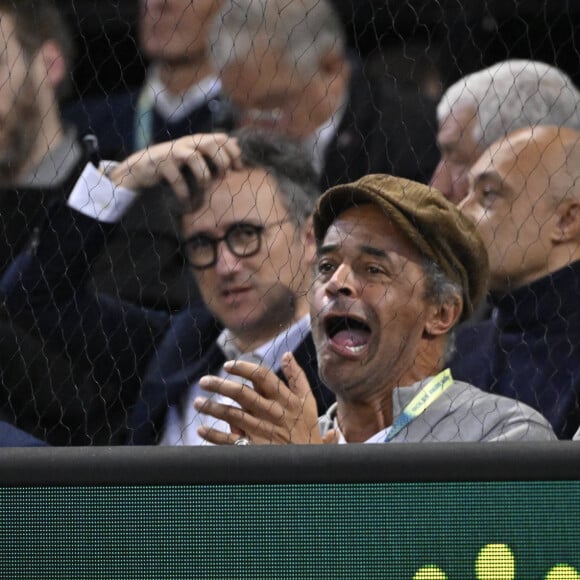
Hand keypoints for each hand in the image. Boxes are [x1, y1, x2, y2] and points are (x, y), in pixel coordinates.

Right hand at [107, 133, 242, 203]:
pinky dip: (184, 193)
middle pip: (210, 143)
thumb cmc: (174, 165)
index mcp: (199, 142)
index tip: (238, 170)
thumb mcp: (194, 156)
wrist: (142, 169)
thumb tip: (235, 143)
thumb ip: (213, 152)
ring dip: (203, 178)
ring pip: (194, 158)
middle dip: (221, 162)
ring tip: (202, 194)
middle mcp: (187, 143)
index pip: (222, 138)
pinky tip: (186, 205)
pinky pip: (177, 177)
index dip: (233, 153)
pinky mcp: (160, 162)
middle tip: (221, 179)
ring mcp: (173, 151)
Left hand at [194, 352, 322, 444]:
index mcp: (286, 399)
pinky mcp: (256, 449)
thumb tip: (287, 355)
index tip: (227, 365)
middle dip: (220, 385)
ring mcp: (263, 432)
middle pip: (242, 394)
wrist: (310, 466)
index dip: (243, 368)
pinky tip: (202, 430)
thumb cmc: (307, 431)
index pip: (263, 376)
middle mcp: (274, 413)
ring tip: (197, 402)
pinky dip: (214, 436)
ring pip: (232, 415)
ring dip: (212, 408)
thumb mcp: (308, 402)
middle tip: (204, 381)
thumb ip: (298, 378)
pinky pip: (230, 441)